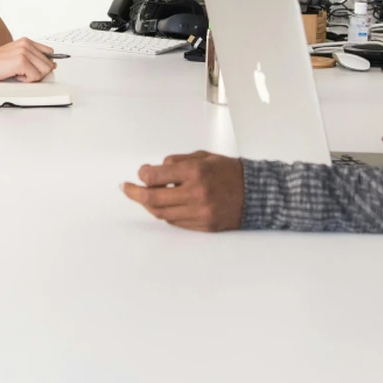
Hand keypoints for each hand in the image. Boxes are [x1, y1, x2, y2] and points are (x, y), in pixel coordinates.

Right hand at [0, 38, 56, 82]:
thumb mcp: (15, 56)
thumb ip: (32, 57)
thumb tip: (52, 65)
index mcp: (26, 41)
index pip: (49, 52)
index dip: (45, 64)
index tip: (38, 69)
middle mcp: (26, 44)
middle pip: (49, 64)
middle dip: (38, 72)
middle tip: (22, 73)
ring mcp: (24, 52)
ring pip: (44, 71)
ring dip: (32, 77)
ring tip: (17, 73)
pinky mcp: (21, 62)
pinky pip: (35, 77)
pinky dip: (26, 80)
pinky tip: (14, 75)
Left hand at [122, 151, 243, 231]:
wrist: (256, 193)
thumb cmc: (230, 172)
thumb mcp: (203, 156)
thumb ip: (177, 162)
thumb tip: (153, 172)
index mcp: (196, 172)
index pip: (156, 176)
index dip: (143, 174)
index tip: (141, 172)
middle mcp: (196, 193)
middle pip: (153, 199)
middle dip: (135, 193)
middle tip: (126, 188)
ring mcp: (200, 212)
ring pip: (162, 213)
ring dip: (149, 205)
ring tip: (145, 197)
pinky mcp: (204, 225)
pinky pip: (176, 222)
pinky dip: (166, 213)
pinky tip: (165, 205)